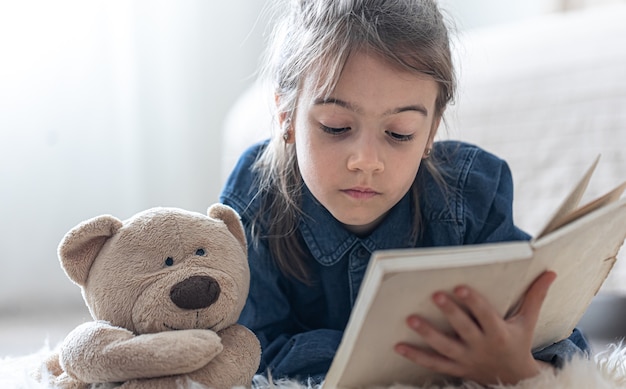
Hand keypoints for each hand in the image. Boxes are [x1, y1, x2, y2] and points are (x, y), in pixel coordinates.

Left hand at [394, 271, 555, 384]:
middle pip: (464, 329)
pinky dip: (416, 356)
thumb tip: (551, 271)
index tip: (460, 286)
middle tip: (435, 296)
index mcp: (500, 334)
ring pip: (444, 348)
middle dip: (450, 313)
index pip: (486, 316)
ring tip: (410, 319)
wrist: (515, 380)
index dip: (474, 302)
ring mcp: (467, 360)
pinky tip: (399, 346)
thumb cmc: (519, 343)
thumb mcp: (528, 322)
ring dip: (427, 334)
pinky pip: (434, 364)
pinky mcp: (456, 369)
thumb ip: (535, 296)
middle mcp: (482, 347)